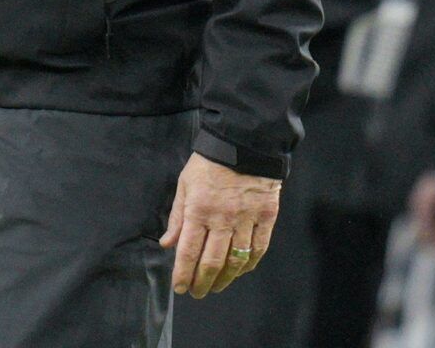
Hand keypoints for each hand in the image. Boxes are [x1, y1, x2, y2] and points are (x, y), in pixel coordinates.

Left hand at [160, 152, 280, 298]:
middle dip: (202, 282)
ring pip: (236, 260)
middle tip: (197, 292)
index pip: (189, 251)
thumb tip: (167, 244)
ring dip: (225, 278)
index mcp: (199, 210)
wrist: (244, 143)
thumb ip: (177, 216)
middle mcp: (223, 219)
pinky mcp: (266, 216)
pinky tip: (240, 271)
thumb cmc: (209, 164)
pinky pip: (258, 248)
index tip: (180, 288)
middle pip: (212, 262)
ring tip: (216, 286)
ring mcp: (247, 219)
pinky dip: (249, 264)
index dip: (183, 274)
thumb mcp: (185, 184)